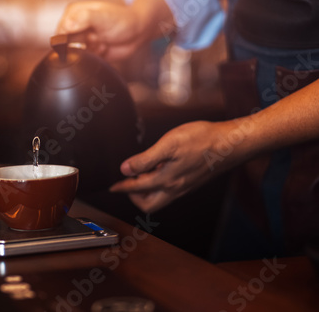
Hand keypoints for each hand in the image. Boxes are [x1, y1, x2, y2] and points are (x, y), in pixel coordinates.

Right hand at [56, 0, 141, 60]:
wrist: (138, 33)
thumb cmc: (122, 20)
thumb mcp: (103, 17)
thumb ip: (84, 19)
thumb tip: (66, 26)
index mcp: (74, 13)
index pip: (61, 30)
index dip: (72, 37)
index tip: (88, 34)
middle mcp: (75, 26)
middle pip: (67, 44)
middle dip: (84, 45)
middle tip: (97, 37)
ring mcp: (82, 39)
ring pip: (75, 54)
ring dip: (91, 51)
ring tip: (102, 41)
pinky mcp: (89, 51)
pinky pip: (85, 61)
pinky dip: (96, 57)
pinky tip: (104, 48)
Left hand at [110, 121, 237, 212]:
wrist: (232, 144)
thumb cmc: (203, 140)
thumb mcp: (169, 145)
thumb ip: (145, 159)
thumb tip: (125, 169)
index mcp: (167, 180)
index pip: (137, 189)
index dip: (121, 187)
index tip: (112, 187)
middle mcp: (175, 188)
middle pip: (148, 204)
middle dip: (133, 197)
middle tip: (125, 184)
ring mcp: (185, 187)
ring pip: (160, 198)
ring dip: (146, 192)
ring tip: (140, 177)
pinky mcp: (192, 182)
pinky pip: (170, 191)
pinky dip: (159, 186)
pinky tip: (160, 170)